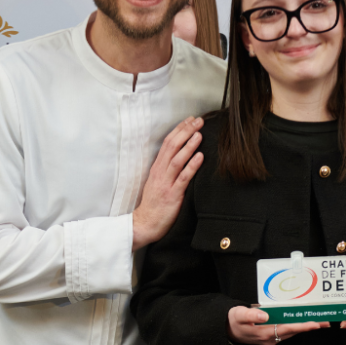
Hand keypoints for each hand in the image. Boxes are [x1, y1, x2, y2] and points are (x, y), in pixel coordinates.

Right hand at [132, 117, 203, 250]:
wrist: (145, 224)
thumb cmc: (154, 205)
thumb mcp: (158, 182)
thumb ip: (167, 170)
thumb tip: (181, 156)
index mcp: (157, 168)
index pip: (168, 143)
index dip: (179, 130)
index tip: (190, 120)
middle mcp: (160, 172)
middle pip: (172, 147)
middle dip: (185, 132)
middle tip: (198, 121)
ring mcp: (166, 183)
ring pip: (177, 159)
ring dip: (189, 145)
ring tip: (199, 134)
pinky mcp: (172, 195)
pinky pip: (183, 178)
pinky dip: (191, 166)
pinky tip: (200, 157)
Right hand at [226, 306, 324, 344]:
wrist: (227, 331)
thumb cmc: (233, 321)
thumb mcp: (238, 314)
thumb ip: (251, 313)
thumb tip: (265, 314)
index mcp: (264, 333)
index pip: (287, 329)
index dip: (301, 326)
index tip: (314, 324)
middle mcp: (270, 338)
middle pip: (293, 331)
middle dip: (309, 326)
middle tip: (325, 321)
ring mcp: (271, 338)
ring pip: (291, 332)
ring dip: (305, 327)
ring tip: (319, 321)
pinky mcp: (271, 336)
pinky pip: (286, 331)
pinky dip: (296, 326)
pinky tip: (302, 320)